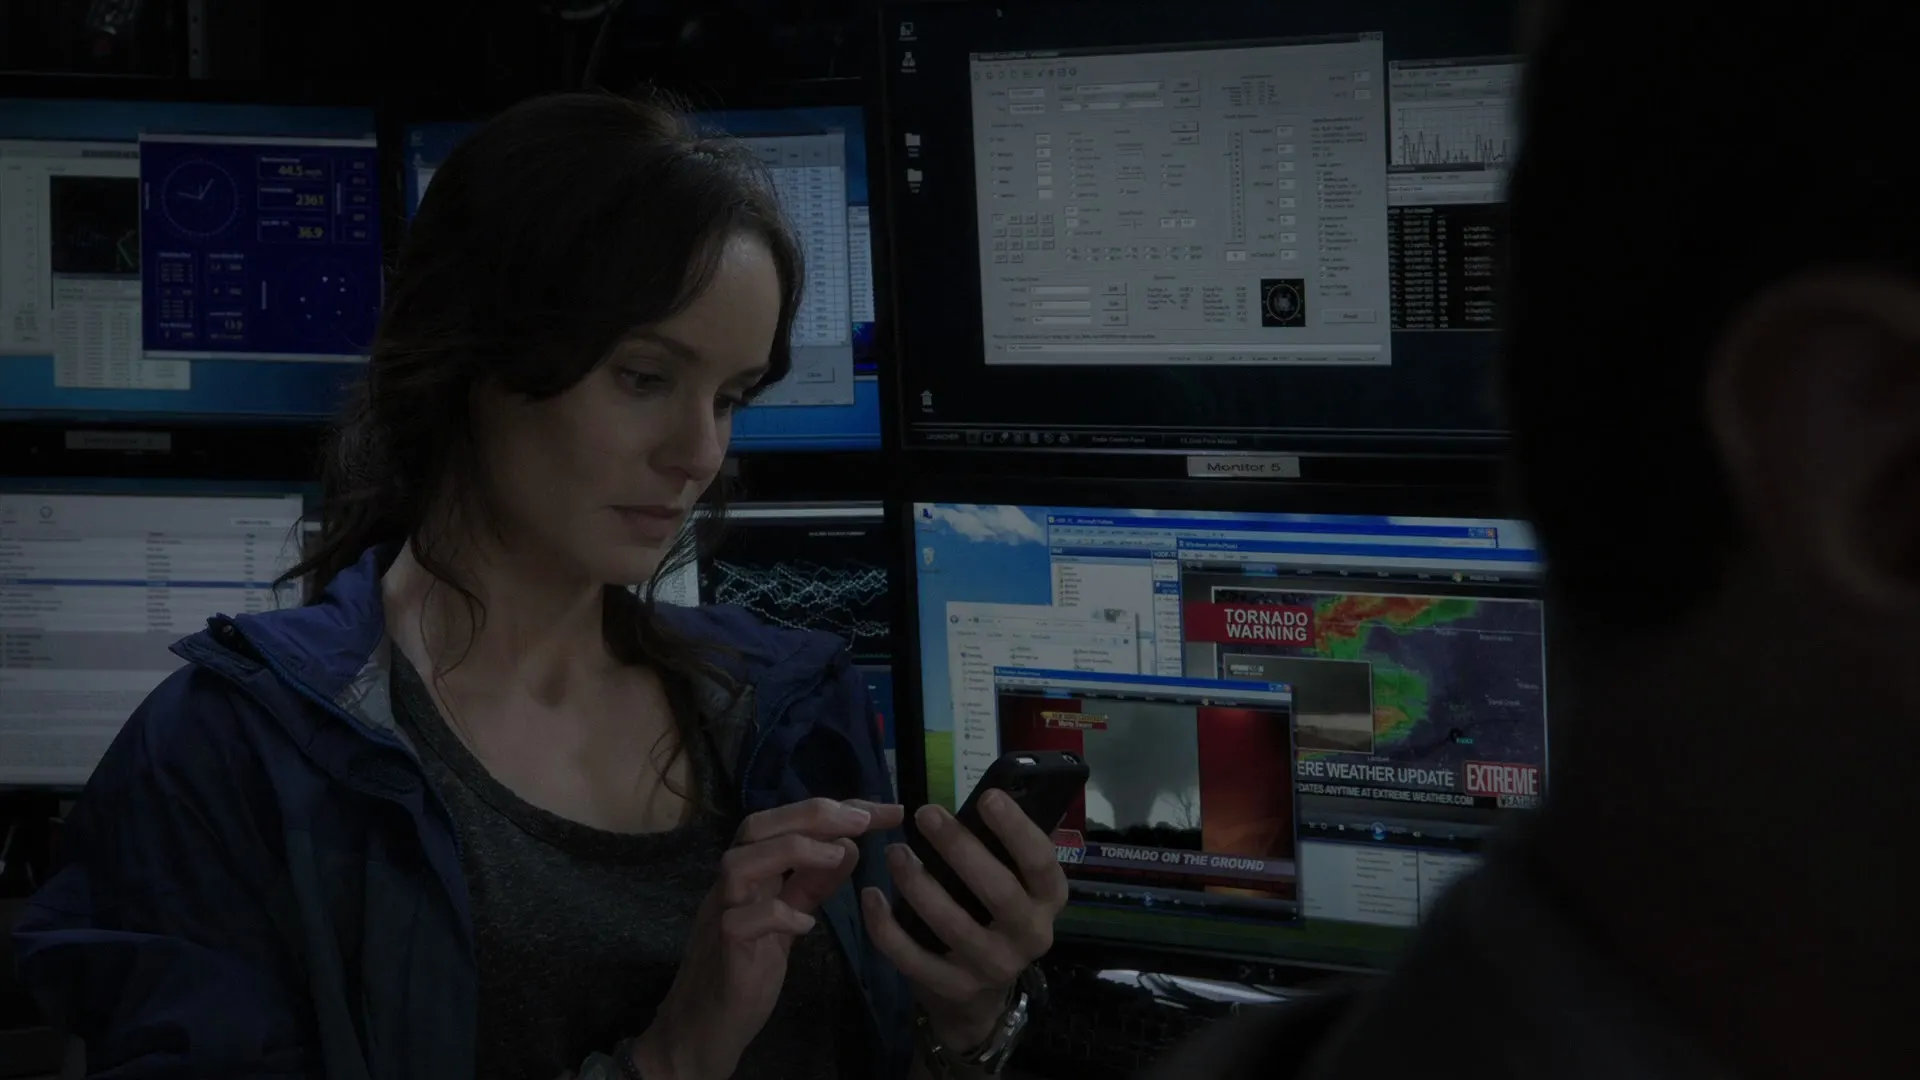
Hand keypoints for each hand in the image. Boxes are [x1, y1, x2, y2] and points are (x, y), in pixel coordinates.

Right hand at [635, 797, 903, 1079]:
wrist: (701, 1030)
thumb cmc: (745, 971)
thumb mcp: (788, 918)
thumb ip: (812, 884)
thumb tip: (847, 846)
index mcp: (750, 873)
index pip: (786, 823)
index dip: (835, 810)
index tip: (884, 810)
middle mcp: (731, 885)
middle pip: (756, 827)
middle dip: (812, 815)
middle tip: (863, 820)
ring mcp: (721, 914)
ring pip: (739, 863)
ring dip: (792, 851)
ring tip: (838, 855)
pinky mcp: (722, 951)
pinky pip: (738, 921)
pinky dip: (774, 914)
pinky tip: (807, 924)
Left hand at [860, 791, 1067, 1049]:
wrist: (981, 996)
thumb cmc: (994, 916)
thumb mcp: (1012, 882)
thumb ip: (1002, 849)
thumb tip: (981, 796)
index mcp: (1048, 900)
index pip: (1040, 862)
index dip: (1016, 829)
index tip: (987, 797)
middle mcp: (1030, 936)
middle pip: (998, 890)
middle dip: (958, 848)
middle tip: (924, 814)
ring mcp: (992, 967)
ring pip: (952, 923)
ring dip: (918, 883)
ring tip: (894, 852)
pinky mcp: (954, 988)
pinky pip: (914, 957)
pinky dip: (887, 927)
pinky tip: (871, 897)